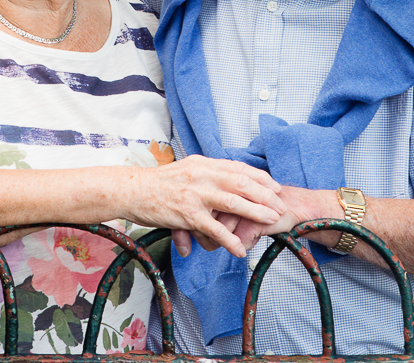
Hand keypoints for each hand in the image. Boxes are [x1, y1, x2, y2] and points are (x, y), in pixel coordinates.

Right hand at [133, 155, 285, 257]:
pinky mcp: (187, 213)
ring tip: (271, 221)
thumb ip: (206, 173)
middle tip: (281, 205)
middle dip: (265, 195)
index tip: (276, 186)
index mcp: (204, 164)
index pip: (239, 168)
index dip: (260, 177)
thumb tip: (225, 177)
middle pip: (242, 183)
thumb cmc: (158, 183)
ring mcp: (195, 194)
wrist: (132, 190)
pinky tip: (240, 249)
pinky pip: (213, 228)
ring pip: (233, 202)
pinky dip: (229, 240)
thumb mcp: (186, 169)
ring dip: (256, 212)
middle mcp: (202, 175)